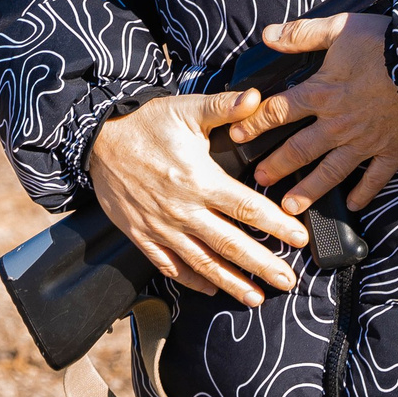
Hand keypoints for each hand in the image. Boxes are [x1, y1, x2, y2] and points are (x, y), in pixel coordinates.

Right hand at [87, 88, 309, 305]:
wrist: (97, 138)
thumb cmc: (146, 122)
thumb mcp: (188, 109)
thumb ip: (225, 107)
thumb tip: (257, 98)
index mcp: (200, 179)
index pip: (248, 207)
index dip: (277, 225)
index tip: (300, 239)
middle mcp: (183, 209)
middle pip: (231, 244)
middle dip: (262, 265)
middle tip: (288, 281)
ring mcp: (161, 227)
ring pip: (203, 263)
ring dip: (231, 283)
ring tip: (256, 298)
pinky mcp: (141, 235)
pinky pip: (169, 265)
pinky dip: (191, 280)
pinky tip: (210, 290)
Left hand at [232, 13, 397, 212]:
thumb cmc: (387, 44)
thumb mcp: (341, 27)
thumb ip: (302, 33)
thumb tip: (268, 35)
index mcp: (322, 92)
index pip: (277, 111)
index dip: (254, 125)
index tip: (236, 137)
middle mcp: (338, 123)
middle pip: (299, 149)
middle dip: (277, 166)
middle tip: (259, 181)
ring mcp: (365, 141)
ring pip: (330, 172)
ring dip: (309, 190)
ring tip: (290, 206)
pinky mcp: (392, 151)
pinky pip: (375, 178)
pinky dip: (365, 193)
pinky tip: (354, 205)